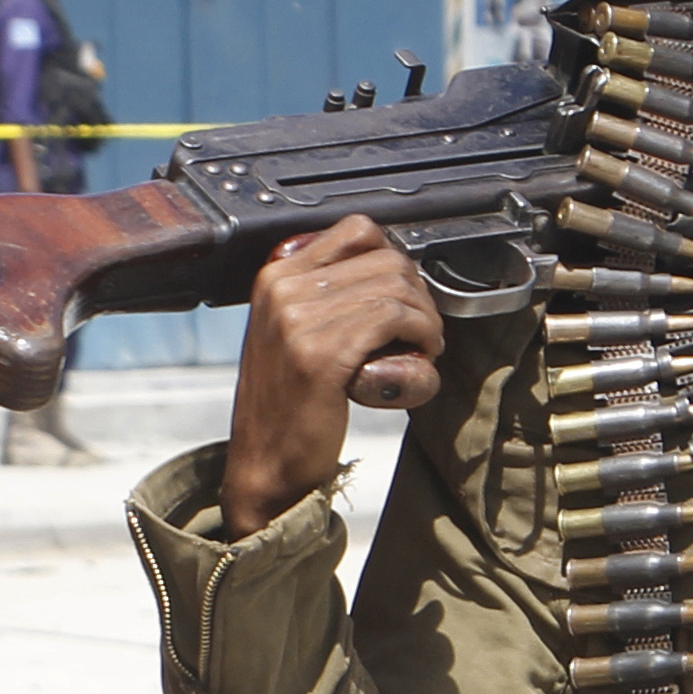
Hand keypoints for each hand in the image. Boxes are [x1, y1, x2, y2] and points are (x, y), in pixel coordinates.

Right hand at [222, 214, 441, 534]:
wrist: (266, 462)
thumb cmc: (291, 403)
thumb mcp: (297, 332)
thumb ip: (328, 295)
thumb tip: (392, 269)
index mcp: (277, 275)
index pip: (357, 231)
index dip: (397, 261)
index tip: (407, 296)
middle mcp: (283, 288)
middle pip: (385, 259)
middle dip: (419, 295)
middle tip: (422, 331)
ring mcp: (297, 319)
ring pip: (396, 287)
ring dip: (426, 319)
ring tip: (422, 348)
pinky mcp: (320, 353)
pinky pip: (393, 319)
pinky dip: (422, 336)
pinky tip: (420, 359)